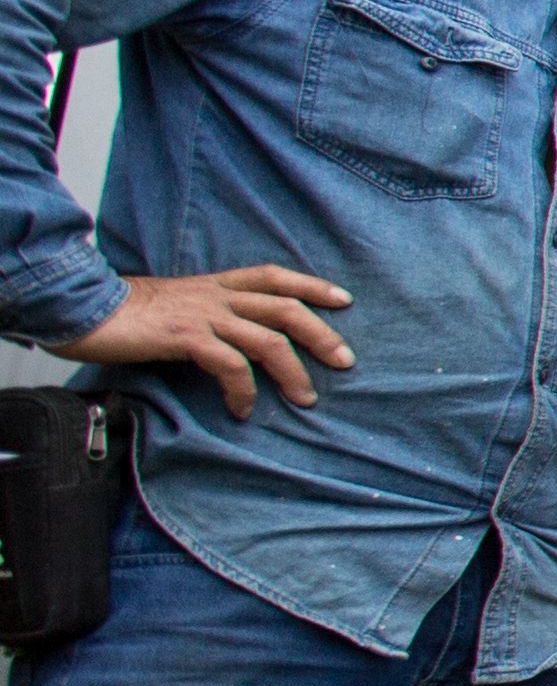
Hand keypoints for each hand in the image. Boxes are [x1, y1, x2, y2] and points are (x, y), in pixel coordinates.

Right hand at [58, 265, 349, 418]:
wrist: (82, 309)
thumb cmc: (126, 313)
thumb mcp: (177, 306)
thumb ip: (207, 314)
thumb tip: (233, 340)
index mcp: (214, 284)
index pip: (273, 277)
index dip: (311, 286)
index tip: (343, 300)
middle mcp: (215, 296)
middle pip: (285, 308)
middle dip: (321, 335)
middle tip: (345, 361)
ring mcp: (202, 315)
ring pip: (267, 339)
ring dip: (293, 372)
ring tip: (306, 398)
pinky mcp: (185, 338)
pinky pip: (230, 365)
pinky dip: (244, 389)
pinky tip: (243, 408)